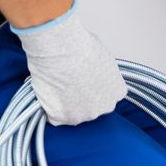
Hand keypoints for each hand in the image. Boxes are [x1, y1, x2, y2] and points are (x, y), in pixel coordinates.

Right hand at [11, 2, 126, 125]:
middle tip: (69, 82)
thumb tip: (92, 69)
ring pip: (73, 113)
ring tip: (57, 84)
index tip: (85, 81)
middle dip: (82, 98)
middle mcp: (104, 107)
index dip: (95, 88)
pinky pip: (55, 116)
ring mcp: (83, 116)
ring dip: (65, 103)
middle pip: (93, 107)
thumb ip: (102, 71)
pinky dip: (49, 107)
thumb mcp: (102, 55)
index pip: (108, 95)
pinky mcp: (61, 119)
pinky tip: (48, 91)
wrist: (59, 49)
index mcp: (117, 91)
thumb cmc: (79, 46)